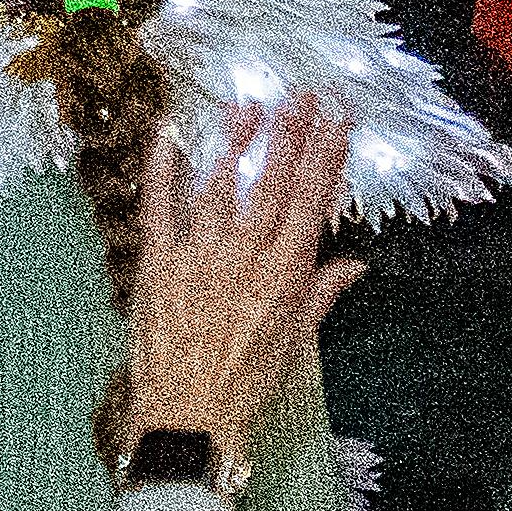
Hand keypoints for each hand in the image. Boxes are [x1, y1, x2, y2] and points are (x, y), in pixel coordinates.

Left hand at [116, 91, 359, 460]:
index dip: (325, 160)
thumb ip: (322, 294)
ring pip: (219, 188)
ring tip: (248, 105)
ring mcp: (197, 256)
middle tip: (302, 97)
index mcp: (284, 276)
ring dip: (234, 144)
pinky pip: (158, 207)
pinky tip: (167, 135)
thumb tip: (356, 263)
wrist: (190, 413)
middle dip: (289, 137)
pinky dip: (162, 170)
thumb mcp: (297, 341)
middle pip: (270, 187)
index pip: (311, 205)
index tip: (337, 123)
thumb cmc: (248, 382)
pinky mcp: (155, 262)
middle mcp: (244, 258)